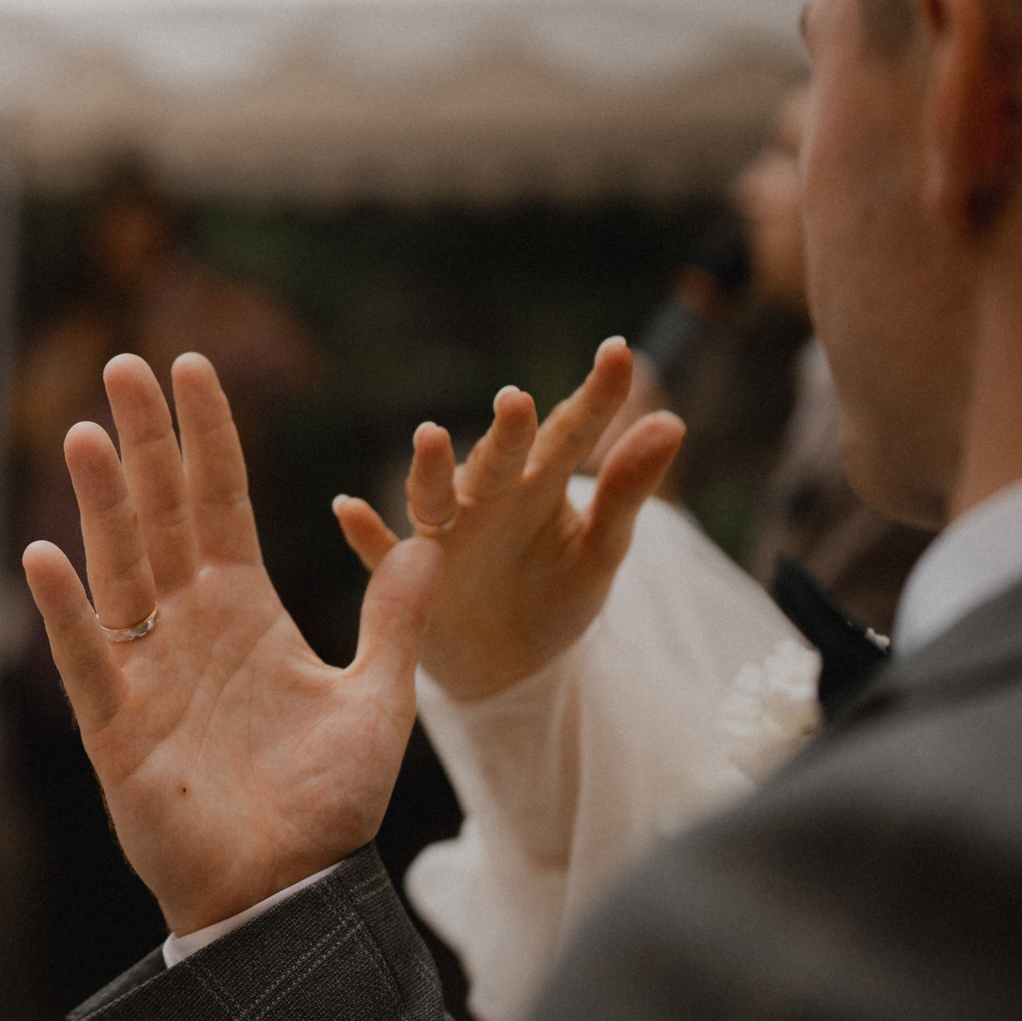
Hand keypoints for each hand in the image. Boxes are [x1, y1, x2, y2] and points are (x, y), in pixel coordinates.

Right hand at [22, 353, 442, 937]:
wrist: (290, 898)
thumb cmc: (327, 810)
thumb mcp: (378, 701)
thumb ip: (394, 620)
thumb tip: (429, 542)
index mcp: (245, 611)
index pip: (219, 501)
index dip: (206, 436)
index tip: (191, 365)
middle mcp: (187, 627)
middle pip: (160, 514)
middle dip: (144, 440)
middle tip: (124, 364)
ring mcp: (147, 672)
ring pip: (118, 567)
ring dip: (101, 501)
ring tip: (84, 431)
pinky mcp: (117, 727)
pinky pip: (86, 657)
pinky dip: (65, 608)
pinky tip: (46, 553)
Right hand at [332, 337, 683, 703]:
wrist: (510, 668)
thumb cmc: (555, 592)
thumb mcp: (603, 548)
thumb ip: (629, 488)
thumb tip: (673, 422)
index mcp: (540, 485)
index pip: (570, 433)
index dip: (594, 397)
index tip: (617, 352)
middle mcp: (487, 499)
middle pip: (499, 460)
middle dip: (507, 433)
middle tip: (517, 402)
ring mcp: (446, 538)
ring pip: (433, 497)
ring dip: (429, 468)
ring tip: (430, 436)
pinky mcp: (411, 581)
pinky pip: (381, 554)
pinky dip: (365, 533)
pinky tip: (348, 509)